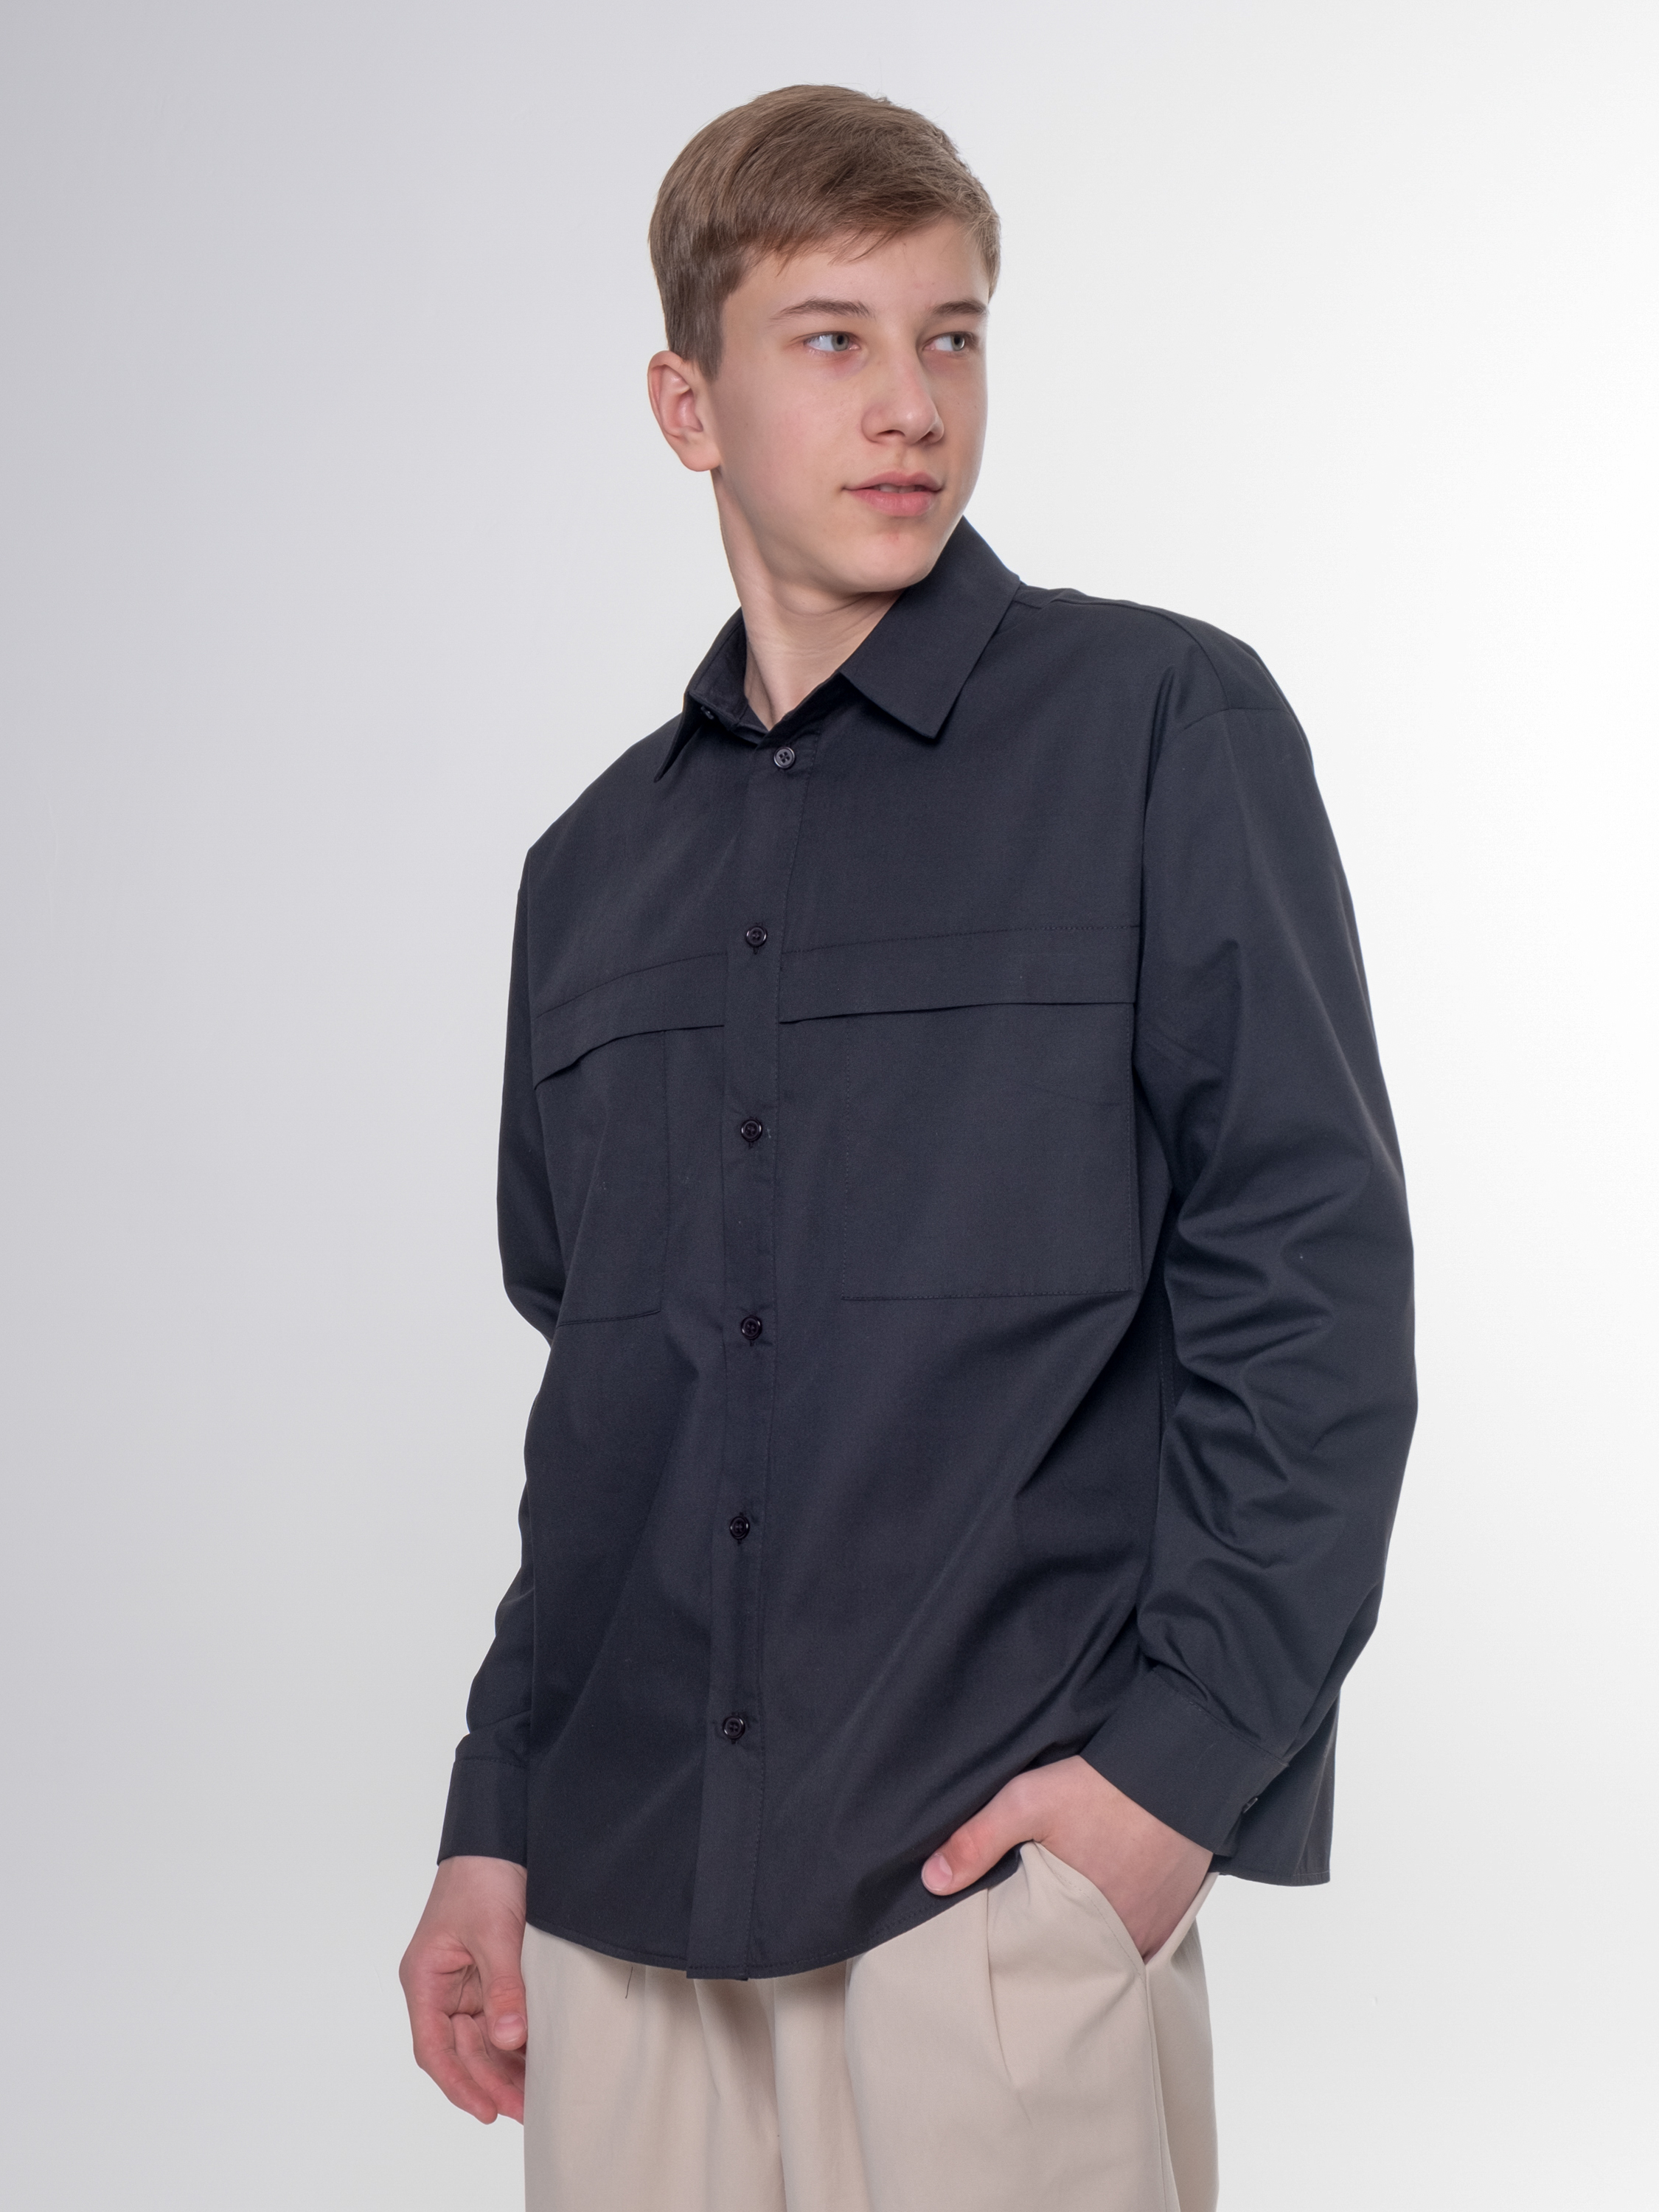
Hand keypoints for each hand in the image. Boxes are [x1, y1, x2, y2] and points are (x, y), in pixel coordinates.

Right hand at [399, 1855, 528, 2122]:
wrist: (500, 1838)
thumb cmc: (483, 1877)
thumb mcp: (494, 1932)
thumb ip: (502, 1985)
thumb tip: (509, 2038)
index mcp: (424, 1979)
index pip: (433, 2047)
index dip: (458, 2083)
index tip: (486, 2110)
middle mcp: (440, 1988)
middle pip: (461, 2051)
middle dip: (490, 2082)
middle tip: (525, 2109)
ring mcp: (465, 1985)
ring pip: (482, 2041)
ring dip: (505, 2067)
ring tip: (536, 2095)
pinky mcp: (491, 1978)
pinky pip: (499, 2020)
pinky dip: (516, 2042)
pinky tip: (538, 2062)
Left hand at [921, 1756, 1211, 1958]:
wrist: (1178, 1767)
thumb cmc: (1102, 1787)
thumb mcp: (1028, 1802)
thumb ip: (978, 1841)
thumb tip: (933, 1880)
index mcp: (1079, 1920)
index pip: (1039, 1957)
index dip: (1019, 1950)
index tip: (1003, 1941)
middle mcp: (1120, 1938)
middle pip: (1075, 1957)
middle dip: (1053, 1949)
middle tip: (1033, 1929)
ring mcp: (1152, 1931)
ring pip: (1108, 1949)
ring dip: (1088, 1938)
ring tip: (1067, 1915)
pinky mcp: (1174, 1917)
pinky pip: (1140, 1938)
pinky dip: (1122, 1928)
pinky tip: (1108, 1903)